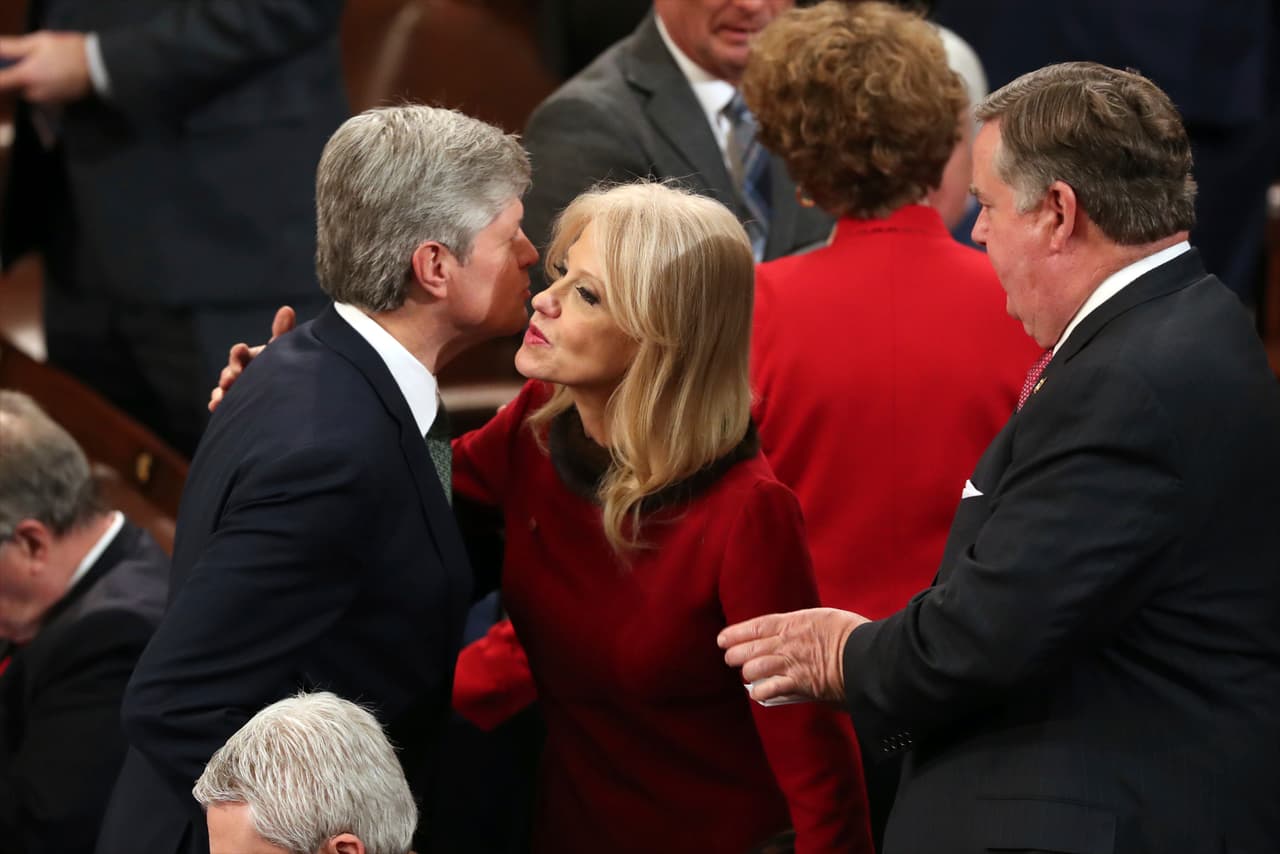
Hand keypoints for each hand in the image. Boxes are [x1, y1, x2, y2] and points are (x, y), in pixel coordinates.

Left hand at [0, 31, 91, 103]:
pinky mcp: (60, 102)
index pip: (1, 81)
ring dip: (33, 83)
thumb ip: (14, 47)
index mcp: (27, 75)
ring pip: (31, 92)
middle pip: (16, 88)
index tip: (3, 69)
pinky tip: (57, 75)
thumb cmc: (70, 50)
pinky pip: (46, 95)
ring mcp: (49, 99)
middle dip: (20, 77)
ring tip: (48, 67)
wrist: (101, 67)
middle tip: (32, 61)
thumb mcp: (41, 41)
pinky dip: (46, 87)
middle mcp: (35, 92)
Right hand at [207, 306, 296, 412]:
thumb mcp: (282, 348)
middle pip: (230, 371)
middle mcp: (240, 371)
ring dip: (221, 390)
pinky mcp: (234, 401)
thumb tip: (286, 309)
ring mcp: (236, 386)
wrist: (288, 389)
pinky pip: (223, 402)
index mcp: (250, 357)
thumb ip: (282, 331)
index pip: (240, 353)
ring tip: (220, 396)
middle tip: (232, 378)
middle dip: (230, 373)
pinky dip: (217, 402)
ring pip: (225, 387)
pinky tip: (214, 406)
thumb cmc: (283, 363)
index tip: (241, 350)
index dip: (239, 353)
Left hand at [718, 608, 869, 703]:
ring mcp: (791, 662)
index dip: (737, 633)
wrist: (869, 656)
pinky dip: (760, 692)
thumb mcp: (826, 620)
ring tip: (746, 676)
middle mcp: (787, 641)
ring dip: (748, 672)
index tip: (724, 638)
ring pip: (754, 668)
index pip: (756, 626)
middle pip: (749, 647)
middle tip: (731, 658)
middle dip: (736, 654)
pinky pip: (769, 688)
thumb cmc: (854, 636)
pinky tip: (758, 693)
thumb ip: (807, 628)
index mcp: (795, 622)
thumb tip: (801, 637)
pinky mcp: (799, 683)